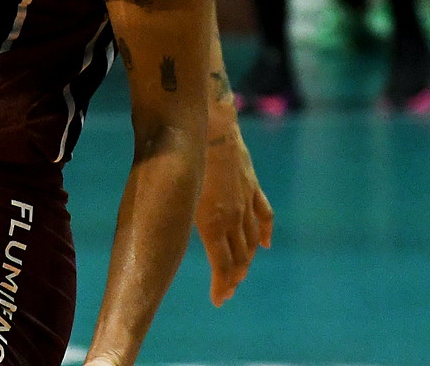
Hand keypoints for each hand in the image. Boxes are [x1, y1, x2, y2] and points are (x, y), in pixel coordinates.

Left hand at [194, 125, 273, 304]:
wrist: (212, 129)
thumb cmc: (185, 160)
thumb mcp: (178, 195)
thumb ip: (180, 218)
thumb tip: (164, 239)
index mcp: (213, 223)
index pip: (223, 266)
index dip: (222, 286)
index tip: (219, 300)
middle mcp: (234, 218)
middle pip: (240, 257)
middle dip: (234, 277)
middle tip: (227, 290)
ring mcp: (246, 203)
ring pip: (252, 241)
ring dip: (248, 259)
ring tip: (240, 273)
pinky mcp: (252, 187)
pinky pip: (264, 215)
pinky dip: (265, 232)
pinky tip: (264, 244)